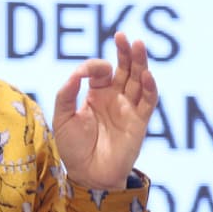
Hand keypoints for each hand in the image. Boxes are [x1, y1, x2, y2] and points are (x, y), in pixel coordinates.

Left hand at [52, 32, 157, 189]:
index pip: (100, 71)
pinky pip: (148, 101)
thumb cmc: (73, 148)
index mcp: (96, 95)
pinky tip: (146, 74)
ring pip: (139, 80)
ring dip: (140, 62)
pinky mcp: (139, 122)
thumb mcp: (62, 118)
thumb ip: (66, 94)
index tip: (82, 74)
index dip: (92, 67)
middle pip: (125, 69)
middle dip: (125, 52)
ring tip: (138, 44)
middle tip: (123, 36)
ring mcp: (128, 108)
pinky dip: (149, 87)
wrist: (87, 175)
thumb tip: (75, 74)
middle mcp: (115, 98)